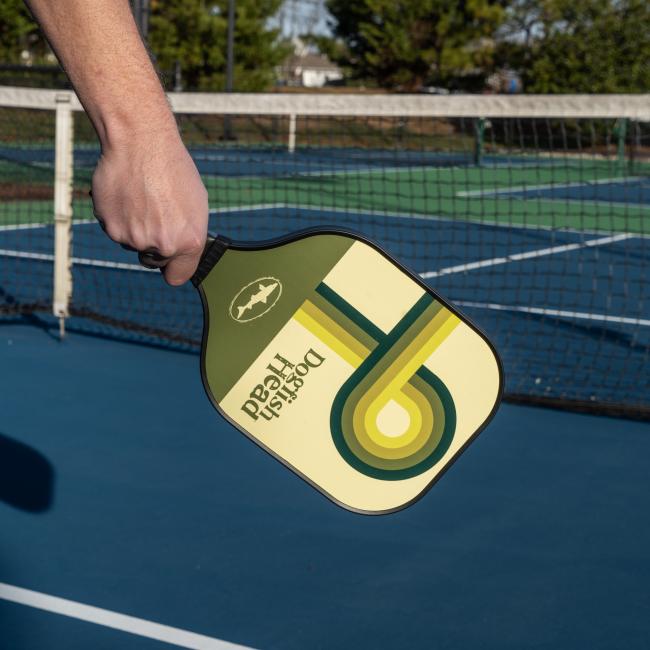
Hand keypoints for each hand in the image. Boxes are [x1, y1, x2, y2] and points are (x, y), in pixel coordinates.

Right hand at [91, 126, 207, 285]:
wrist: (140, 142)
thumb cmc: (173, 170)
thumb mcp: (196, 205)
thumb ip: (189, 234)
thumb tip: (181, 252)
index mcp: (188, 241)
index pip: (177, 277)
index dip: (174, 268)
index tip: (172, 261)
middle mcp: (162, 245)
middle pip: (154, 261)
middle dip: (154, 245)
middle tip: (155, 215)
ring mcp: (134, 238)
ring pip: (133, 244)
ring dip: (136, 228)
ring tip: (142, 198)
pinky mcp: (111, 227)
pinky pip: (116, 231)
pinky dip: (119, 218)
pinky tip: (127, 195)